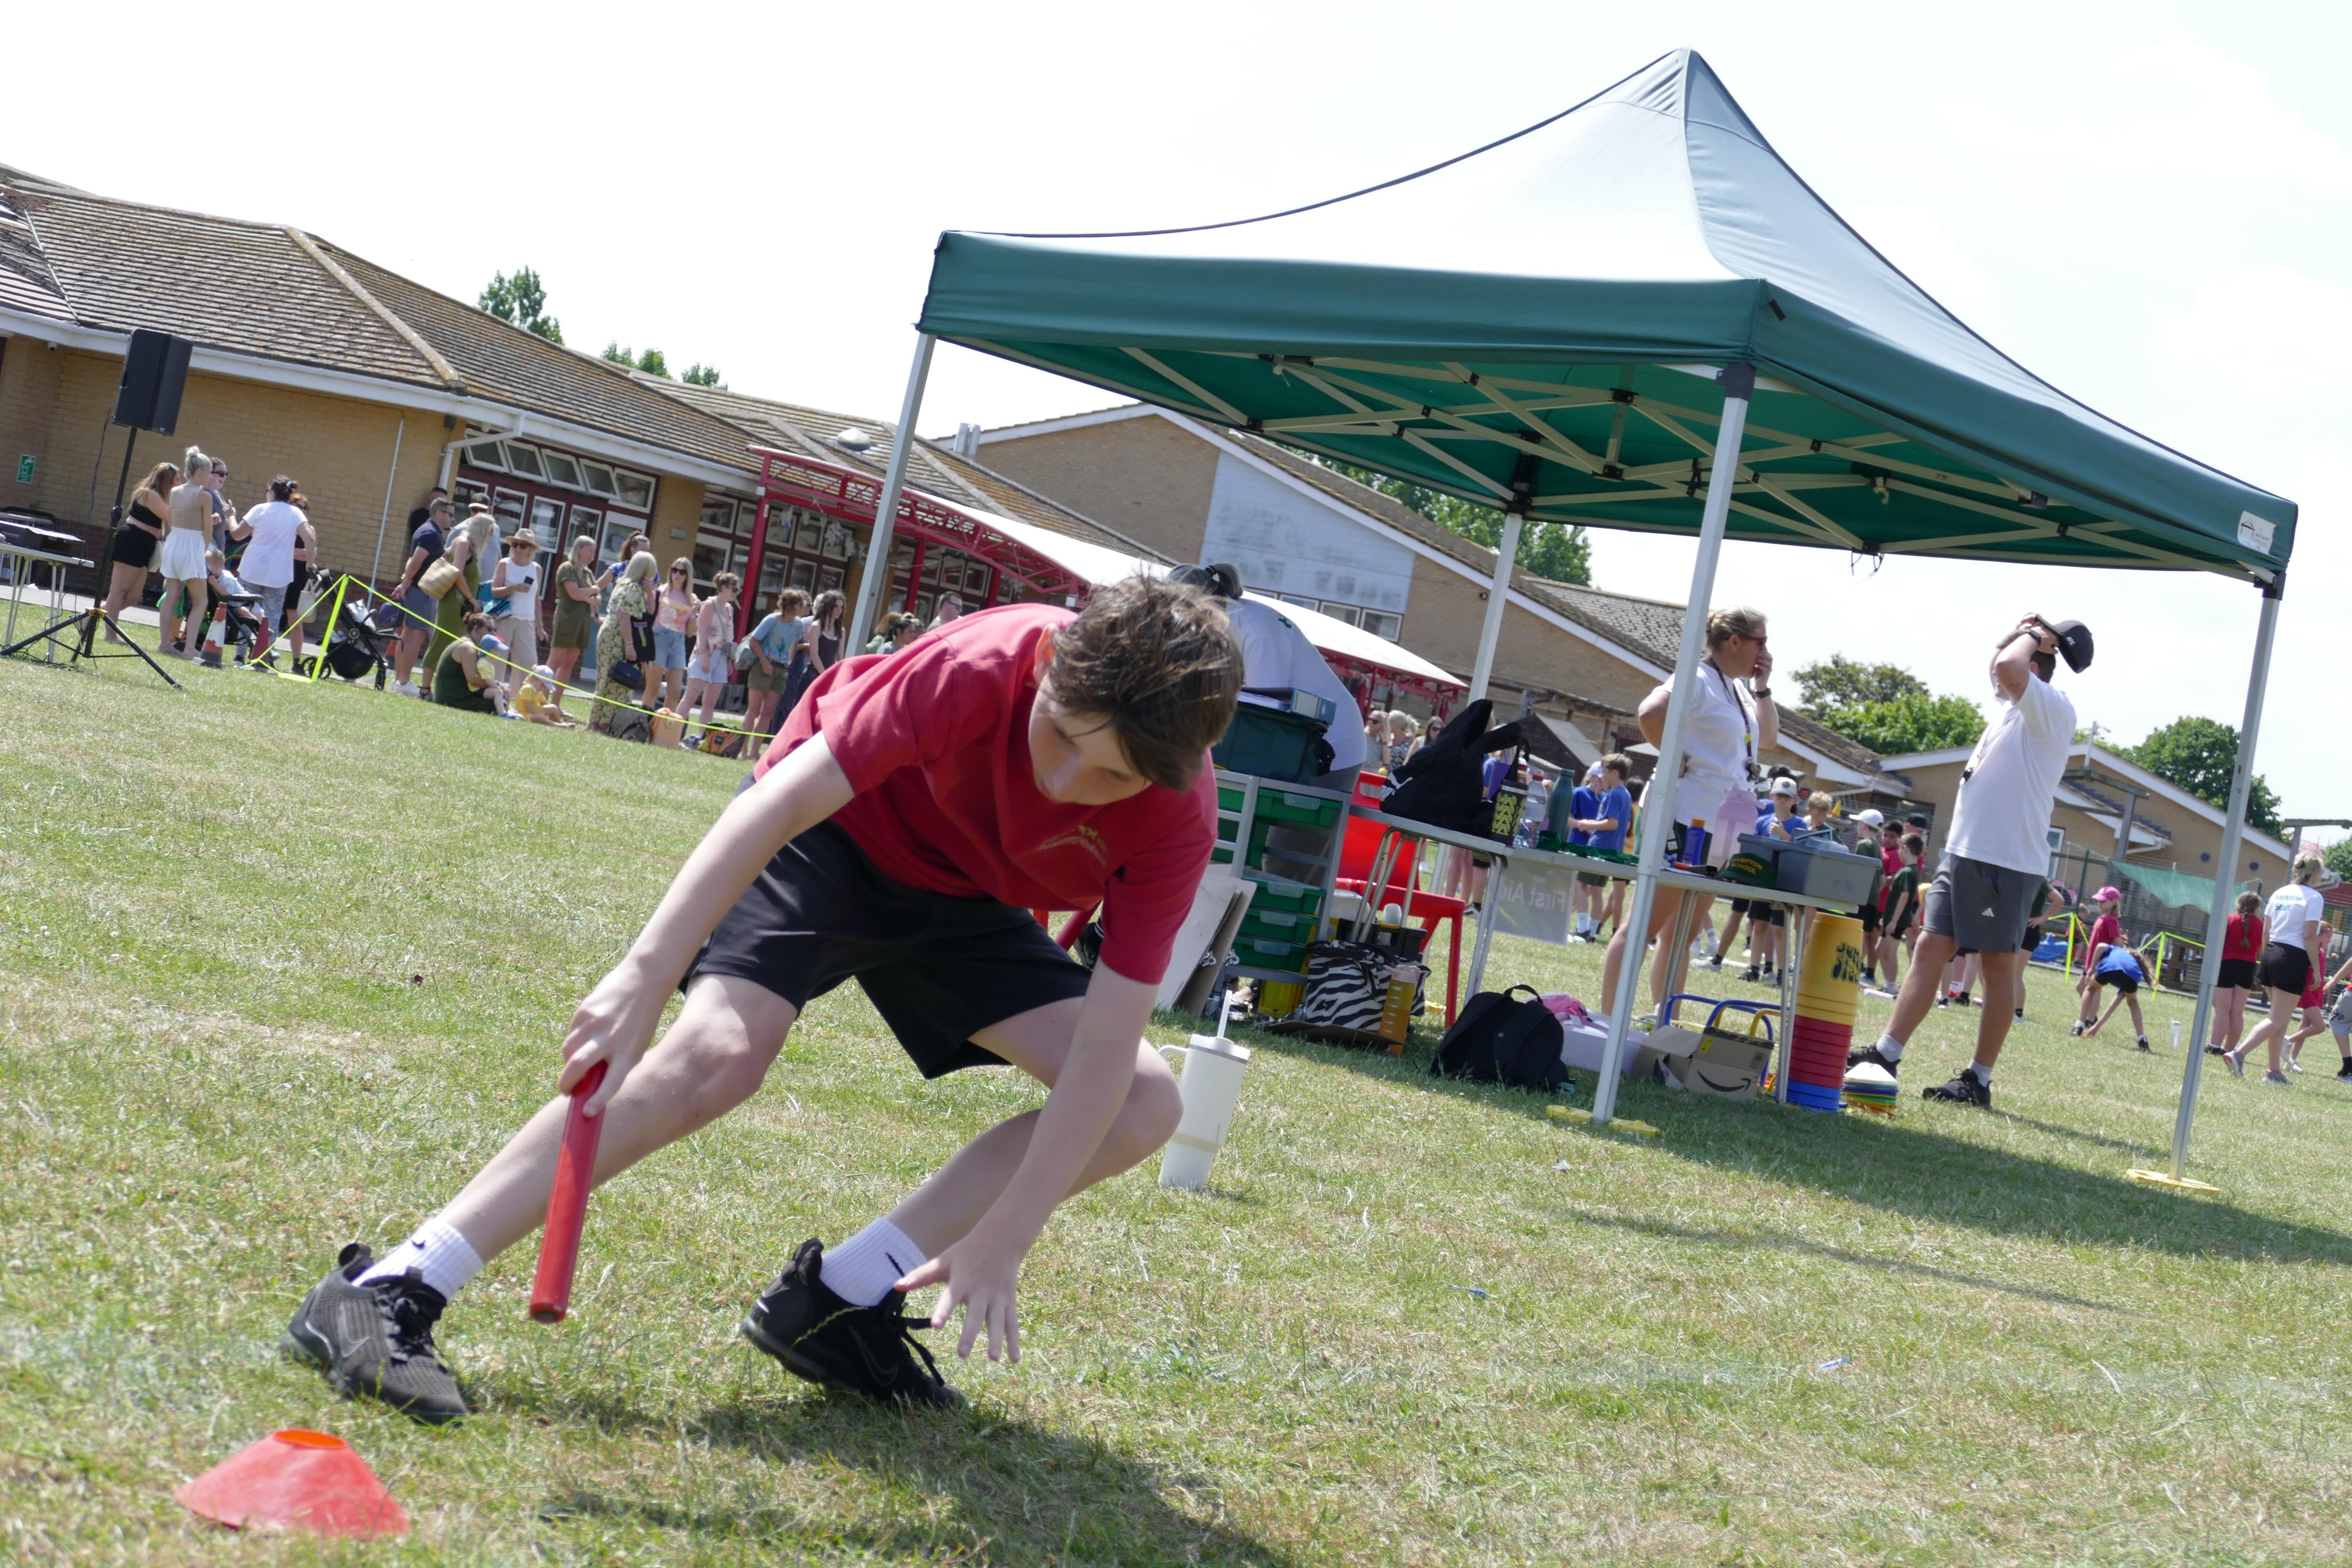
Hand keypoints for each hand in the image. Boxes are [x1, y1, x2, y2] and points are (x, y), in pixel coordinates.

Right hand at [556, 955, 668, 1115]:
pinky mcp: (585, 1009)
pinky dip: (573, 1040)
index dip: (599, 1099)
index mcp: (629, 1052)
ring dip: (568, 1062)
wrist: (644, 980)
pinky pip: (571, 1033)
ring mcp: (595, 1023)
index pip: (612, 1082)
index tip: (587, 1113)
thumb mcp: (637, 1045)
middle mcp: (611, 1039)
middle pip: (577, 1066)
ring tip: (577, 1062)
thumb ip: (617, 1062)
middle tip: (566, 1091)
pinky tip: (585, 1036)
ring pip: (568, 1051)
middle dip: (566, 1083)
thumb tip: (589, 1083)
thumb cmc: (640, 1021)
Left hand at [896, 1226, 1027, 1361]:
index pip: (950, 1297)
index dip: (943, 1311)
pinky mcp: (1009, 1301)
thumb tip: (896, 1285)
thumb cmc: (967, 1252)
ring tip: (993, 1359)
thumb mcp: (944, 1260)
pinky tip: (1014, 1360)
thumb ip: (921, 1275)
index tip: (936, 1325)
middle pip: (975, 1315)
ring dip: (996, 1340)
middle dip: (969, 1334)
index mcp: (962, 1280)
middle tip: (962, 1354)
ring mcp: (997, 1297)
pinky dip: (1014, 1341)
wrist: (1002, 1238)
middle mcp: (981, 1291)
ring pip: (997, 1321)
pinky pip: (1011, 1323)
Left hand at [1752, 646, 1772, 686]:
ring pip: (1769, 663)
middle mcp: (1770, 666)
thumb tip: (1752, 652)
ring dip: (1764, 660)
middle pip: (1771, 658)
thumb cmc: (1758, 673)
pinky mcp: (1767, 675)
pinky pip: (1766, 669)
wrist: (1759, 684)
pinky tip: (1757, 665)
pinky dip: (1762, 666)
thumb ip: (1756, 660)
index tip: (1760, 649)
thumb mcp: (1757, 665)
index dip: (1766, 651)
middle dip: (1765, 655)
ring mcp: (1769, 670)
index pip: (1769, 655)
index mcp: (1768, 662)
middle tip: (1759, 654)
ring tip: (1758, 659)